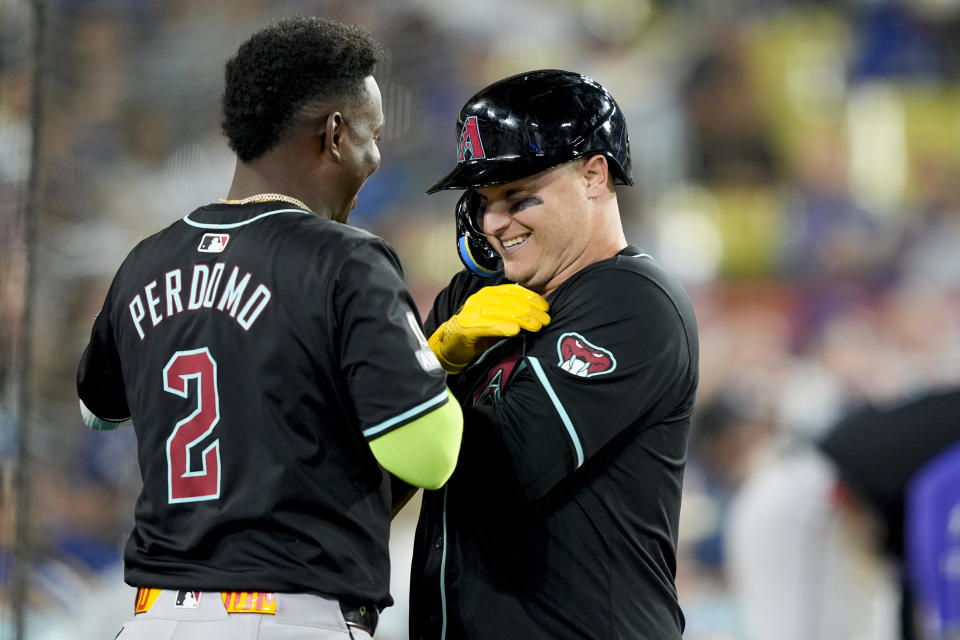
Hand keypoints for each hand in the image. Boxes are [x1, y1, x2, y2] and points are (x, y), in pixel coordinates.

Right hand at [428, 284, 549, 373]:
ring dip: (522, 320)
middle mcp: (481, 299)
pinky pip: (488, 326)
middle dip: (531, 311)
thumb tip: (536, 314)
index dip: (531, 298)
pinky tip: (515, 330)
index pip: (513, 291)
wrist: (450, 345)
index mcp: (488, 294)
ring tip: (536, 326)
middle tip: (545, 320)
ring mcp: (473, 312)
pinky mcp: (467, 327)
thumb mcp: (496, 319)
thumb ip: (511, 313)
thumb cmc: (477, 333)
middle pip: (510, 302)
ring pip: (502, 312)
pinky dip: (502, 327)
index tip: (545, 307)